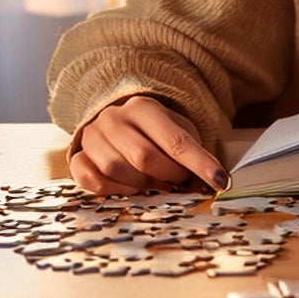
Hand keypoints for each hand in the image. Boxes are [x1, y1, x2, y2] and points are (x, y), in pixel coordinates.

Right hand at [68, 94, 229, 195]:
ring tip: (154, 184)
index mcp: (144, 107)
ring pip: (115, 169)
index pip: (176, 140)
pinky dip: (111, 190)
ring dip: (140, 185)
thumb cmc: (154, 132)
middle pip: (143, 157)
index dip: (200, 164)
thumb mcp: (177, 131)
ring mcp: (92, 136)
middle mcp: (114, 118)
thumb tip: (213, 182)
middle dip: (168, 176)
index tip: (221, 181)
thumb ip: (191, 153)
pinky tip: (128, 188)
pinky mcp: (77, 155)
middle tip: (178, 182)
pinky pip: (89, 179)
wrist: (117, 122)